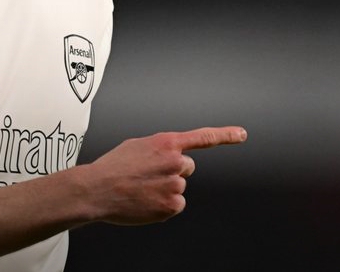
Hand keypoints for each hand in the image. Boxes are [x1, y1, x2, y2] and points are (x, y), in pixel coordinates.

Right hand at [86, 126, 245, 224]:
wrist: (97, 190)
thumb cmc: (113, 167)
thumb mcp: (137, 146)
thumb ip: (160, 149)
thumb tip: (170, 158)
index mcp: (166, 143)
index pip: (203, 137)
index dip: (225, 135)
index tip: (241, 134)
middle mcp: (175, 162)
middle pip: (187, 167)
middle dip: (172, 171)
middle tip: (148, 175)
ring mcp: (175, 185)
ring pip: (179, 187)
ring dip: (165, 188)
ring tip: (142, 188)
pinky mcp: (172, 205)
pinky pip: (176, 204)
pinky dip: (163, 204)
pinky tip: (146, 200)